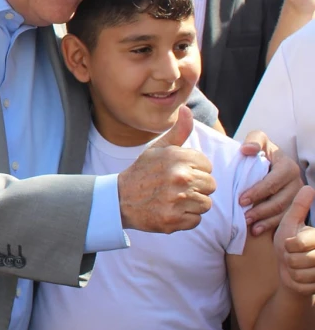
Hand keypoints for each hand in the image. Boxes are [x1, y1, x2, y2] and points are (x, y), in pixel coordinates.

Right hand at [117, 107, 215, 232]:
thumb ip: (178, 131)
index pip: (208, 166)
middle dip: (196, 187)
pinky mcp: (174, 220)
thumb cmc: (142, 173)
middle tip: (175, 188)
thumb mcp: (158, 149)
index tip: (177, 173)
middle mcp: (179, 178)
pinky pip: (196, 220)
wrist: (119, 199)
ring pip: (205, 204)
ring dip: (192, 204)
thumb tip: (187, 109)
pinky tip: (170, 211)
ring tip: (173, 199)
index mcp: (178, 158)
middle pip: (210, 185)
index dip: (195, 170)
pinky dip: (185, 218)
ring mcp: (177, 200)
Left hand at [239, 131, 302, 234]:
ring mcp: (297, 196)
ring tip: (250, 227)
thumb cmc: (262, 150)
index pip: (272, 182)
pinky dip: (271, 225)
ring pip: (284, 212)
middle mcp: (297, 182)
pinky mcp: (295, 205)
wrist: (270, 159)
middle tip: (244, 217)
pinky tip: (257, 231)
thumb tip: (247, 149)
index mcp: (288, 167)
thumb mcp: (259, 139)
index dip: (257, 192)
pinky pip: (285, 218)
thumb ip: (254, 140)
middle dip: (261, 210)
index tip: (241, 200)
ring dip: (266, 221)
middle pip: (280, 200)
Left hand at [275, 185, 314, 294]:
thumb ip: (298, 208)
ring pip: (299, 274)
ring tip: (297, 267)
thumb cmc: (288, 247)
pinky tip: (301, 278)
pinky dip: (296, 283)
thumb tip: (309, 187)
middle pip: (297, 259)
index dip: (289, 245)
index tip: (290, 245)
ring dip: (291, 272)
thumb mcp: (290, 225)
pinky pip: (301, 286)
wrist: (292, 274)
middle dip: (288, 259)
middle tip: (292, 257)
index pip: (298, 243)